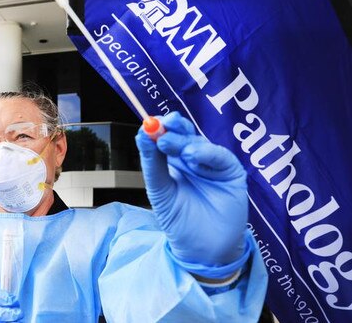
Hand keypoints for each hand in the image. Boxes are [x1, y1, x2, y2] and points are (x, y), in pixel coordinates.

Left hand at [135, 112, 248, 275]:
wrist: (201, 248)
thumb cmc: (178, 220)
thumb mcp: (160, 190)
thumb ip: (152, 164)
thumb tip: (142, 135)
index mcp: (174, 160)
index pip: (167, 135)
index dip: (160, 127)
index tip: (149, 124)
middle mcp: (194, 158)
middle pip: (185, 134)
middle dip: (174, 128)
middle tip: (163, 126)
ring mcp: (213, 163)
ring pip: (200, 142)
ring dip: (186, 142)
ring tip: (174, 147)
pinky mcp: (231, 172)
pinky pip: (220, 156)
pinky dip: (207, 153)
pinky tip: (193, 156)